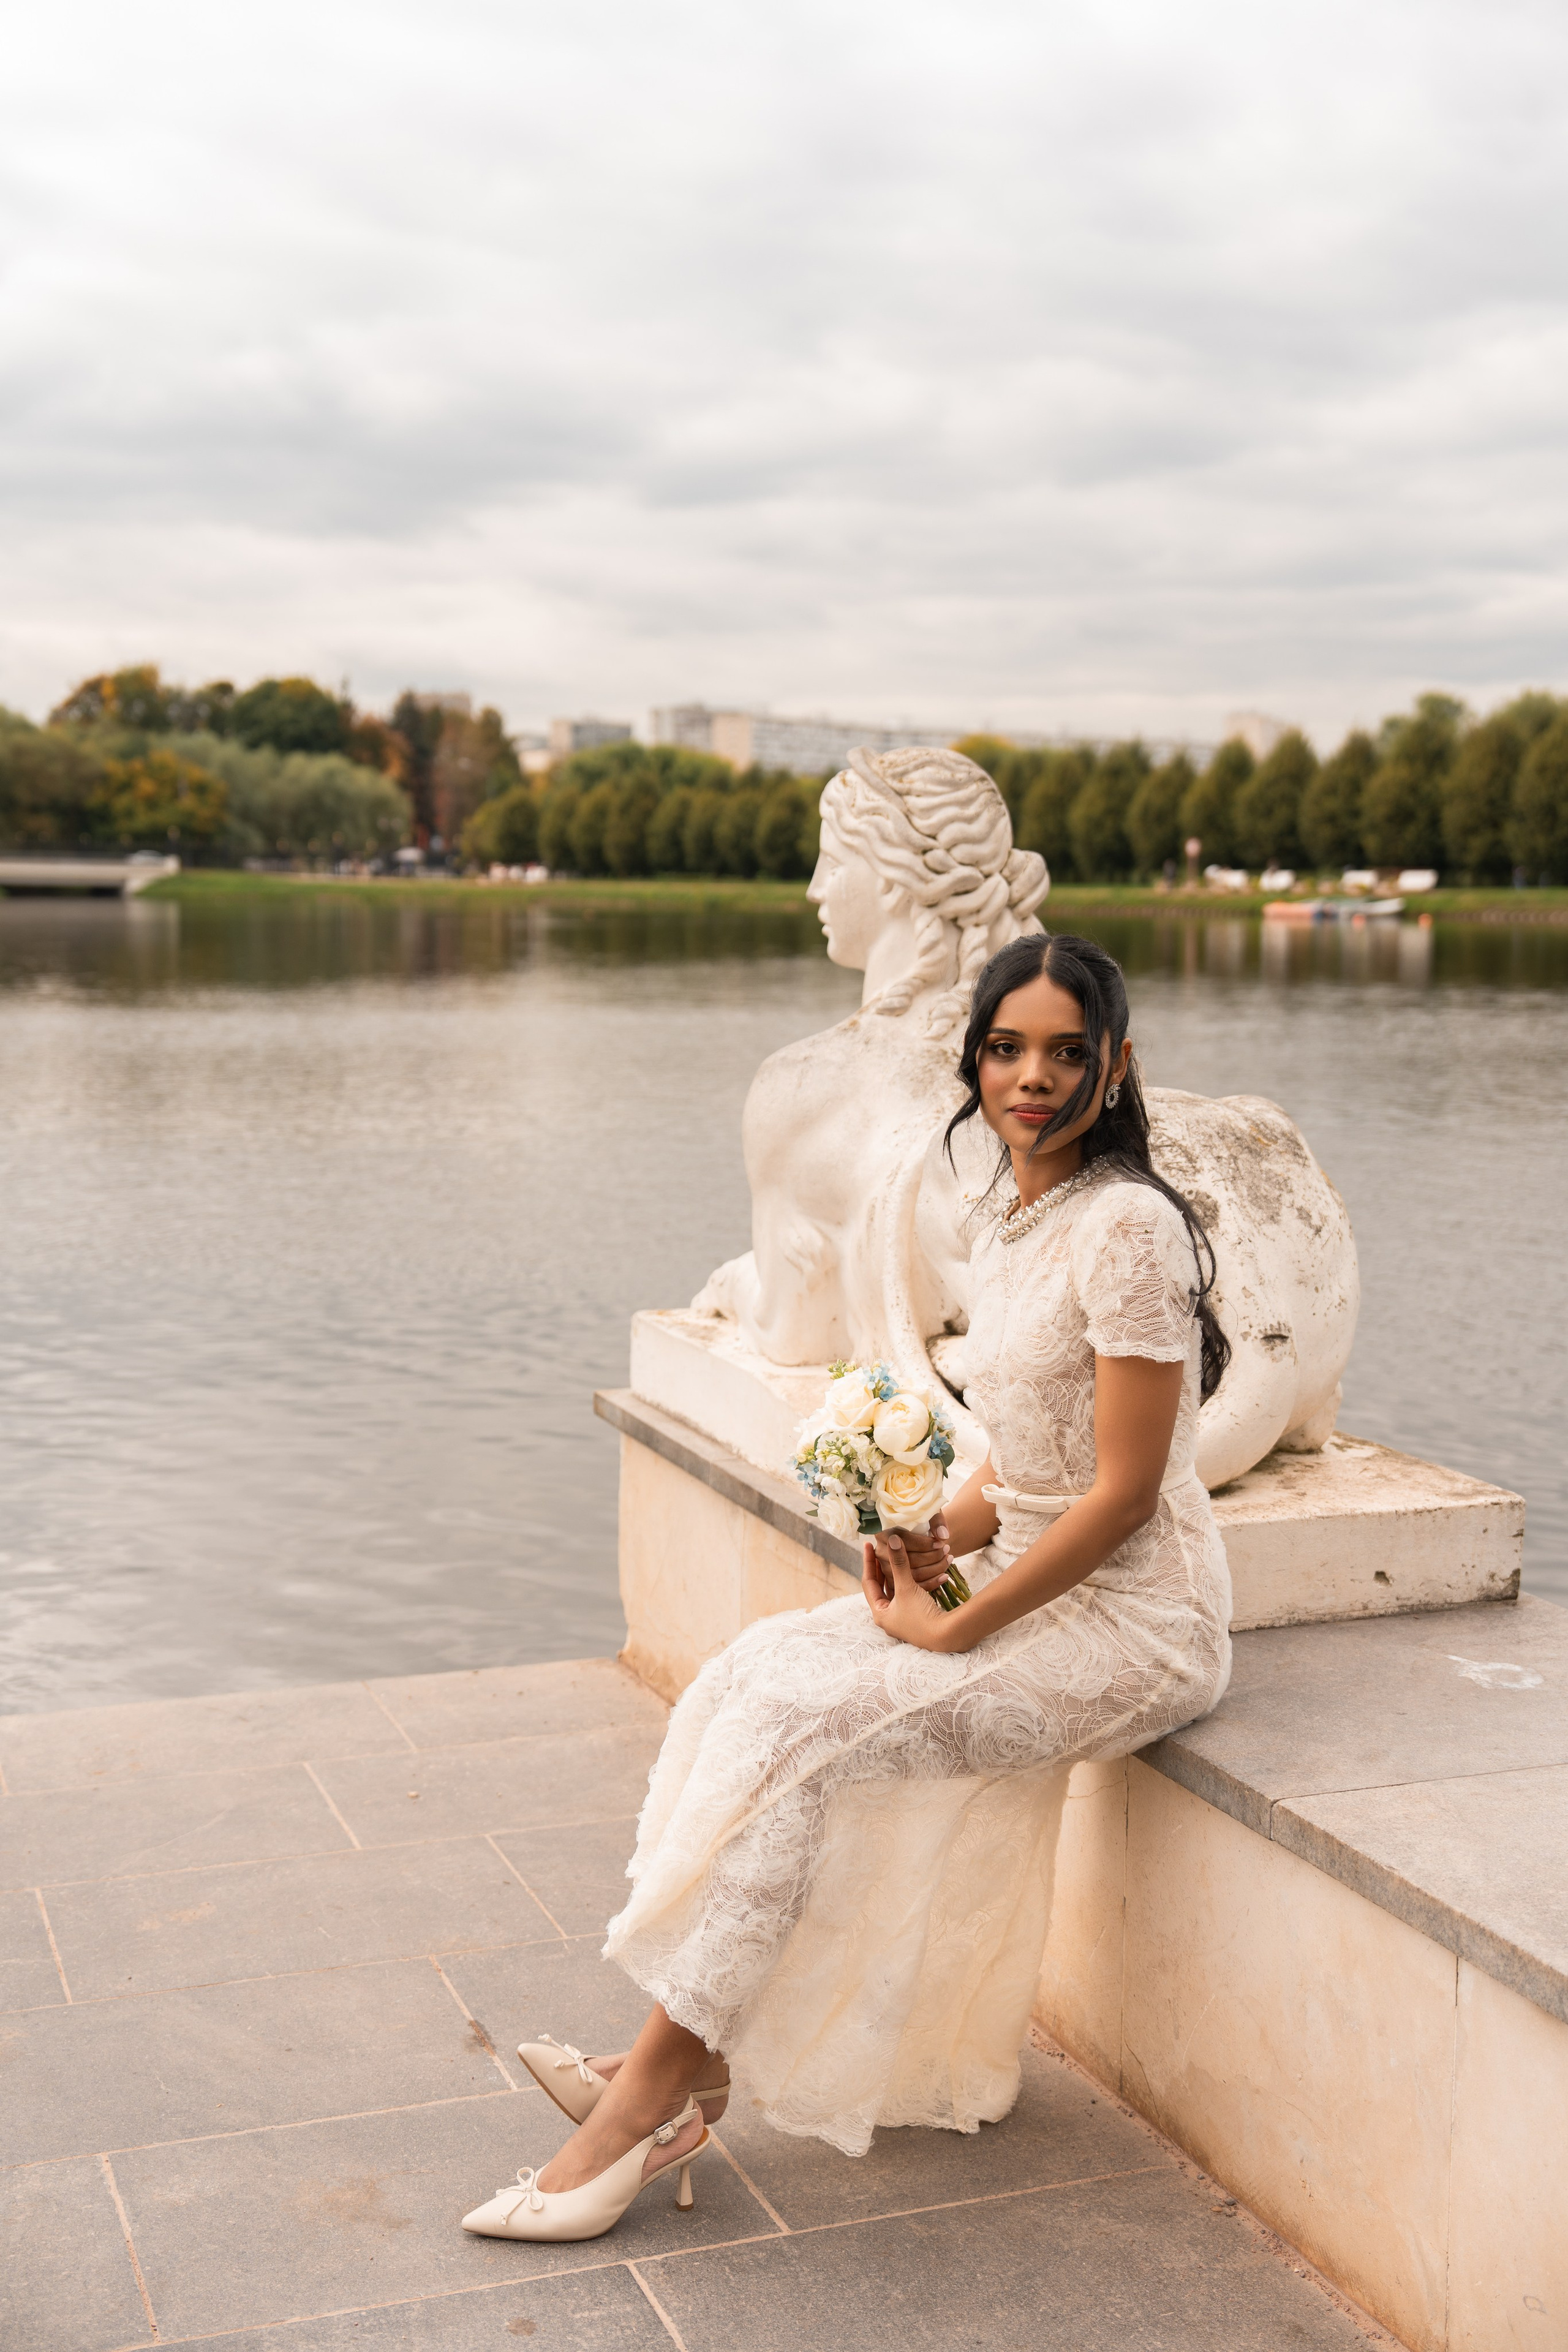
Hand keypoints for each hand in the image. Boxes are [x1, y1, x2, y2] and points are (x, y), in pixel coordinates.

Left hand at [861, 1530, 963, 1651]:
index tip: (867, 1544)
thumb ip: (899, 1563)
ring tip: (895, 1556)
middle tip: (880, 1549)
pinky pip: (908, 1595)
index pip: (869, 1582)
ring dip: (896, 1573)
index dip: (868, 1561)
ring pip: (896, 1590)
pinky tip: (912, 1570)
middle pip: (881, 1586)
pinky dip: (909, 1581)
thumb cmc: (921, 1615)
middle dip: (881, 1567)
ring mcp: (902, 1618)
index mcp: (880, 1613)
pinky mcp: (915, 1617)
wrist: (946, 1636)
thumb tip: (892, 1540)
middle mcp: (888, 1617)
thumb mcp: (906, 1588)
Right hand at [889, 1511, 955, 1591]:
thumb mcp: (927, 1513)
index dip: (924, 1544)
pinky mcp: (893, 1581)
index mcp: (883, 1532)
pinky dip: (931, 1583)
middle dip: (932, 1557)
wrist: (914, 1532)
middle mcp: (880, 1551)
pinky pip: (913, 1586)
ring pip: (912, 1575)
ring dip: (935, 1569)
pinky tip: (944, 1576)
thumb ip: (936, 1521)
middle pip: (907, 1560)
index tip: (940, 1543)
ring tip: (948, 1559)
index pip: (903, 1541)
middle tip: (947, 1550)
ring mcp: (885, 1568)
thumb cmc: (920, 1520)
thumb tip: (943, 1536)